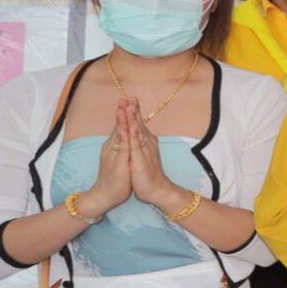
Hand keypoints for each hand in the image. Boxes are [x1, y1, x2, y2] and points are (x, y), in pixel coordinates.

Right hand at [76, 99, 137, 216]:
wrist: (105, 195)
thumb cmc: (115, 177)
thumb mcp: (120, 158)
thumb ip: (121, 146)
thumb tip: (125, 136)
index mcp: (114, 146)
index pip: (120, 126)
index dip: (124, 113)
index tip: (128, 99)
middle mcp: (112, 147)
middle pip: (118, 126)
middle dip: (122, 111)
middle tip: (125, 97)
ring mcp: (114, 154)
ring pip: (119, 133)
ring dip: (122, 119)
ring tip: (124, 106)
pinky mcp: (118, 163)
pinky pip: (122, 147)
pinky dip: (124, 136)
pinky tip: (126, 128)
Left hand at [124, 98, 189, 214]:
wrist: (156, 190)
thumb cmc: (146, 175)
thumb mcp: (141, 156)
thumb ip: (140, 144)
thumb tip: (138, 135)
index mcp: (144, 143)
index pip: (137, 124)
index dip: (133, 112)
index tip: (129, 99)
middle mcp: (146, 143)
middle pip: (138, 123)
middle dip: (133, 110)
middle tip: (131, 97)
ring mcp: (144, 150)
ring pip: (137, 131)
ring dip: (133, 118)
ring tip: (130, 106)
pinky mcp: (140, 159)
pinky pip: (136, 144)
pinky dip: (134, 134)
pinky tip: (132, 126)